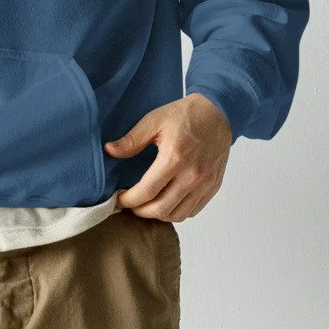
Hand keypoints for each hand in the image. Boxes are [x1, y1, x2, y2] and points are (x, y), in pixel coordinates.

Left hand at [105, 93, 231, 221]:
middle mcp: (192, 175)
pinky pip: (193, 210)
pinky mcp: (213, 187)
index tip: (119, 199)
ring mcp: (205, 183)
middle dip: (140, 212)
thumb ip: (132, 139)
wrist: (219, 113)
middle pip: (161, 209)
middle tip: (130, 205)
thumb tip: (110, 150)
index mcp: (175, 158)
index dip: (128, 200)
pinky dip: (177, 212)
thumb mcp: (154, 121)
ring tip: (147, 205)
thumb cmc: (186, 115)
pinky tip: (166, 202)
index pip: (147, 192)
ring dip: (158, 215)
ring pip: (177, 215)